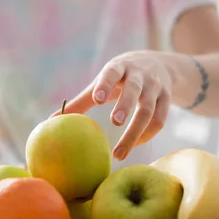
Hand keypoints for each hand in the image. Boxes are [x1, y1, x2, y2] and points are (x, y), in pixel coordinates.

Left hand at [57, 51, 173, 160]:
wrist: (159, 65)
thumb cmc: (121, 77)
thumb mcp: (103, 83)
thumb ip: (81, 101)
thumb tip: (52, 120)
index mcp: (120, 67)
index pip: (113, 73)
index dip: (106, 85)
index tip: (97, 99)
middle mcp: (141, 75)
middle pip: (134, 91)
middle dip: (125, 105)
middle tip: (114, 122)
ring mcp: (156, 87)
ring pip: (148, 110)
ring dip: (135, 132)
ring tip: (119, 153)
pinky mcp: (167, 99)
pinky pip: (159, 120)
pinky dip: (147, 135)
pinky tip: (134, 146)